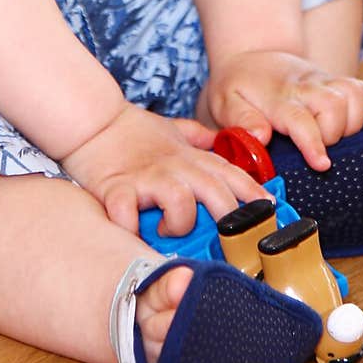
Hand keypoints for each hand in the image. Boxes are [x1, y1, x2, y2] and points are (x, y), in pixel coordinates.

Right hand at [60, 104, 269, 236]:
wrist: (91, 120)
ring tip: (168, 231)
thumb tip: (220, 143)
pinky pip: (128, 215)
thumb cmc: (132, 131)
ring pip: (181, 204)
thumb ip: (199, 139)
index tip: (270, 213)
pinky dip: (130, 230)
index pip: (232, 175)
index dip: (254, 195)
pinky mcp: (117, 188)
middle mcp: (176, 168)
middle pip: (216, 193)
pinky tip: (131, 235)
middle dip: (230, 219)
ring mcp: (147, 178)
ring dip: (180, 224)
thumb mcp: (172, 130)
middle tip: (228, 242)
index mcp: (191, 159)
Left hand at [199, 50, 362, 170]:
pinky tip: (340, 125)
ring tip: (327, 136)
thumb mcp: (225, 102)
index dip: (313, 143)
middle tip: (314, 148)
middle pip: (334, 106)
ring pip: (353, 96)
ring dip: (349, 123)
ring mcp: (323, 81)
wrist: (252, 56)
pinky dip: (359, 111)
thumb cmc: (238, 85)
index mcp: (276, 96)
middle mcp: (304, 86)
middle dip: (332, 135)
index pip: (300, 119)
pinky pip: (360, 92)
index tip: (321, 164)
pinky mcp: (335, 81)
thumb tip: (260, 137)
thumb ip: (240, 120)